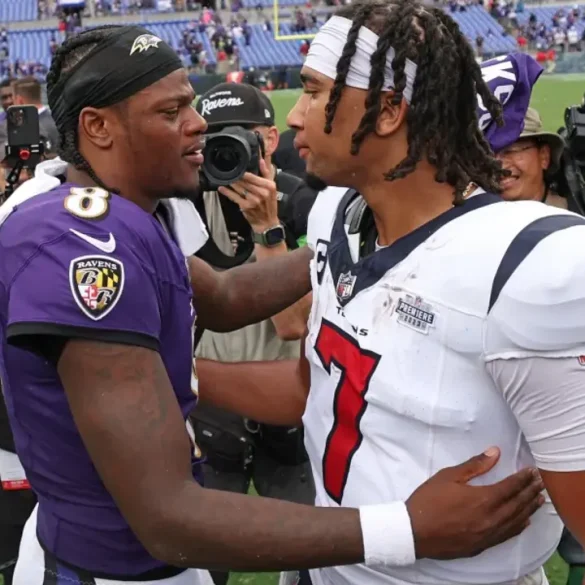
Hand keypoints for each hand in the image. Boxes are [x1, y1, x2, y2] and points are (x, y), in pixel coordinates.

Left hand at [218, 159, 278, 233]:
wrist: (267, 223)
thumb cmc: (269, 205)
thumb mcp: (272, 188)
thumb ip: (267, 173)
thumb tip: (261, 160)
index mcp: (269, 186)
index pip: (253, 175)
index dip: (243, 171)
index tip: (237, 167)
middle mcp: (262, 193)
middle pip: (244, 181)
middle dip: (235, 176)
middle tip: (227, 171)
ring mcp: (253, 200)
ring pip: (238, 187)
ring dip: (230, 182)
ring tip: (224, 177)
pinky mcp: (245, 206)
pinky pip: (234, 197)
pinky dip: (227, 192)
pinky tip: (222, 188)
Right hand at [407, 446, 544, 559]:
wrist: (415, 532)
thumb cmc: (429, 500)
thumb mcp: (448, 476)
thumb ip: (474, 465)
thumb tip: (495, 452)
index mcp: (483, 498)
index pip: (511, 487)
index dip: (523, 478)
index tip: (532, 471)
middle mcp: (492, 518)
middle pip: (518, 504)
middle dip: (530, 491)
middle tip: (541, 482)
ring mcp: (488, 534)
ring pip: (516, 521)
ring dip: (529, 509)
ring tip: (539, 500)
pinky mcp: (483, 545)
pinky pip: (507, 535)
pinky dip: (519, 527)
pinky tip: (524, 522)